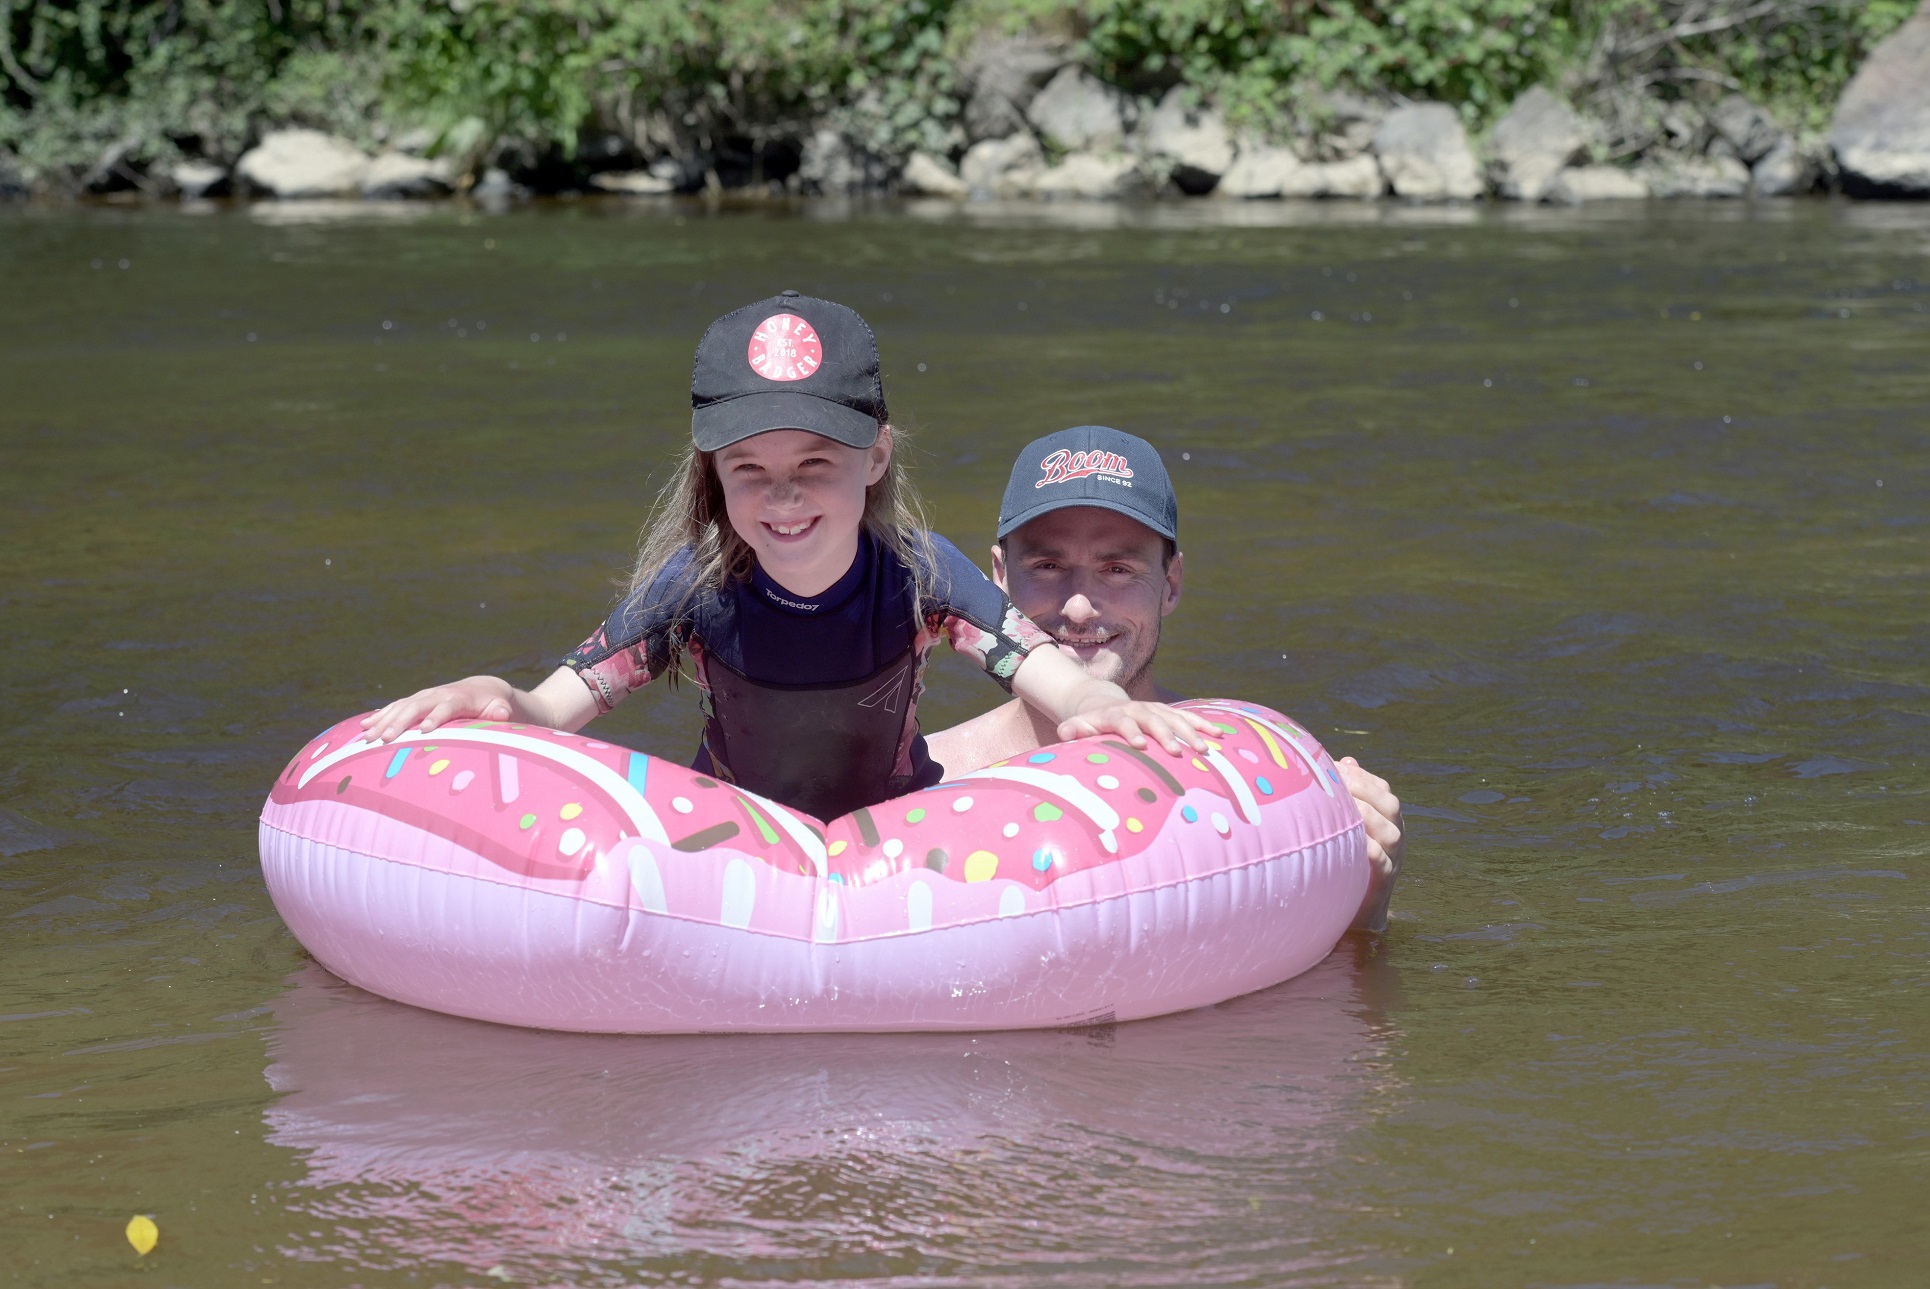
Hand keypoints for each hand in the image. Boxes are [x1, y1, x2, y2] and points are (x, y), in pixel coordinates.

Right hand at [359, 676, 515, 742]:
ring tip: (366, 737)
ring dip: (383, 721)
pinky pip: (395, 707)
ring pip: (401, 707)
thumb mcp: (501, 707)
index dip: (437, 717)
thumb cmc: (493, 704)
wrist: (484, 687)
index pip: (447, 706)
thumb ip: (501, 711)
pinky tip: (364, 726)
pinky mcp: (416, 700)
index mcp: (459, 698)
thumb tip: (503, 714)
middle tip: (383, 739)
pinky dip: (380, 715)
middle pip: (416, 707)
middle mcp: (438, 694)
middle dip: (400, 723)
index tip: (426, 730)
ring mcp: (425, 696)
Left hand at [1055, 699, 1215, 755]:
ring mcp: (1155, 709)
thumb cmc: (1091, 723)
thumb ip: (1072, 729)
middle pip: (1154, 720)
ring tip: (1204, 750)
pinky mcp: (1168, 712)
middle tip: (1178, 752)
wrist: (1104, 702)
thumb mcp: (1078, 724)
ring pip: (1175, 718)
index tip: (1140, 746)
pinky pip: (1188, 718)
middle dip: (1166, 735)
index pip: (1124, 722)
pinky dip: (1203, 725)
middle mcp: (1138, 709)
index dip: (1131, 732)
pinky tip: (1219, 735)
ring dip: (1190, 733)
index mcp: (1116, 714)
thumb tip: (1063, 733)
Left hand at [1337, 756, 1403, 931]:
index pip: (1381, 789)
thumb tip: (1344, 760)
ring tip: (1343, 806)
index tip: (1335, 766)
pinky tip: (1350, 841)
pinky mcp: (1384, 882)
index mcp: (1387, 819)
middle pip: (1390, 805)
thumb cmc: (1348, 860)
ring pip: (1391, 833)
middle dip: (1364, 789)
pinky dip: (1369, 850)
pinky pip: (1382, 864)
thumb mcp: (1348, 826)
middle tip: (1337, 780)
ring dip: (1367, 816)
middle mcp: (1395, 836)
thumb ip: (1349, 796)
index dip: (1361, 776)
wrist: (1357, 910)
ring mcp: (1394, 859)